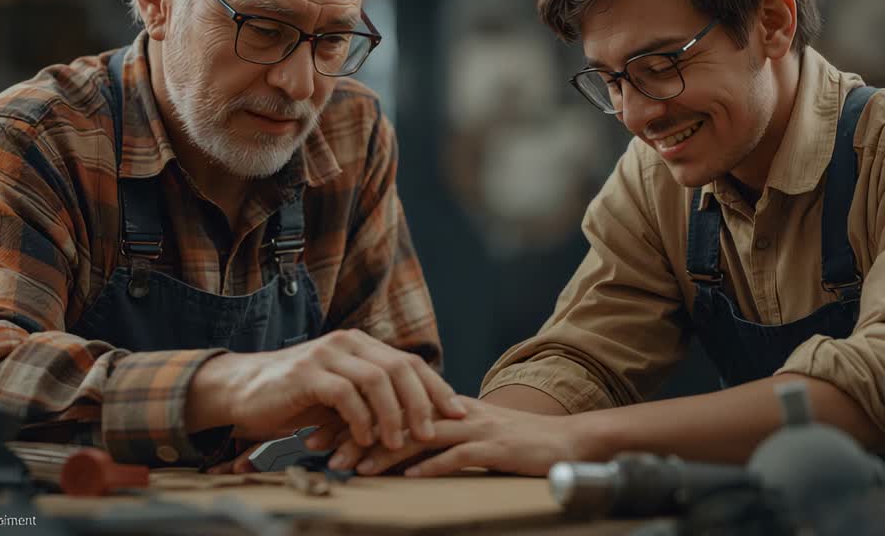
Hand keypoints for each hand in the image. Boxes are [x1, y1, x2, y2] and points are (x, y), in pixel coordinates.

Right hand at [186, 330, 465, 450]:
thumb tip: (419, 420)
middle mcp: (348, 342)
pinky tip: (364, 439)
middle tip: (431, 433)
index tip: (458, 414)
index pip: (410, 362)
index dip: (437, 388)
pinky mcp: (307, 373)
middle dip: (422, 402)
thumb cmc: (296, 398)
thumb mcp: (341, 396)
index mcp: (362, 345)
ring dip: (392, 414)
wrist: (242, 391)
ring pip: (377, 379)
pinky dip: (359, 419)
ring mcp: (327, 354)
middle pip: (401, 367)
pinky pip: (345, 394)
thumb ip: (373, 399)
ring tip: (398, 442)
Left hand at [327, 397, 582, 476]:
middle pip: (395, 416)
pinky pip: (458, 456)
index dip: (352, 417)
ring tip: (351, 466)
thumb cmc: (519, 444)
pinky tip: (407, 478)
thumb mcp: (471, 435)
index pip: (390, 406)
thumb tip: (399, 453)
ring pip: (419, 435)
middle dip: (353, 432)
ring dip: (383, 452)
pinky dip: (431, 466)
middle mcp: (455, 412)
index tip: (318, 432)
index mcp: (445, 407)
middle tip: (318, 447)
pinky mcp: (494, 448)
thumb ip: (438, 438)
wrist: (567, 442)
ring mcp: (475, 428)